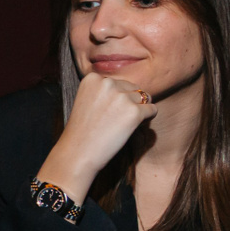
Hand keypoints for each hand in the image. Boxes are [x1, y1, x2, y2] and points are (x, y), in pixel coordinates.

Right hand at [34, 71, 158, 204]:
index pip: (118, 82)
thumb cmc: (83, 130)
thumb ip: (105, 90)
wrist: (78, 152)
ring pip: (144, 98)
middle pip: (132, 88)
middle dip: (129, 102)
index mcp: (93, 78)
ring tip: (123, 124)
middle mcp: (107, 83)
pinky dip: (147, 119)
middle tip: (115, 120)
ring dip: (138, 110)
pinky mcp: (134, 112)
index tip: (105, 112)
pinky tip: (132, 128)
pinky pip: (152, 110)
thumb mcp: (87, 100)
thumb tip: (134, 89)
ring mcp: (121, 97)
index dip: (116, 98)